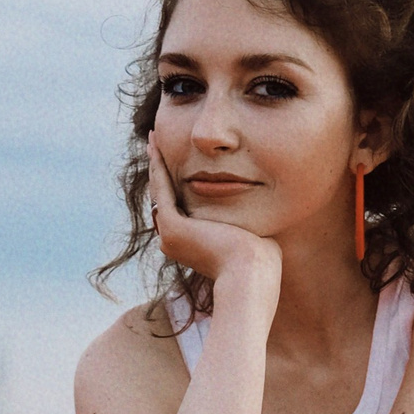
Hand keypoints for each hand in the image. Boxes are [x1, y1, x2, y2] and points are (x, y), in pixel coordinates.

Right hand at [147, 136, 280, 321]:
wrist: (251, 273)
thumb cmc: (260, 260)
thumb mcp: (249, 234)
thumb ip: (245, 222)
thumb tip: (257, 213)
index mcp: (190, 245)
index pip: (179, 207)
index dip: (177, 182)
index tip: (180, 161)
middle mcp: (173, 241)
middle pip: (165, 197)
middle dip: (161, 169)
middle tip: (156, 144)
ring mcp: (170, 235)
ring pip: (159, 191)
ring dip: (156, 163)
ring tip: (153, 139)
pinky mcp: (173, 227)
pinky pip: (162, 189)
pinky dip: (158, 167)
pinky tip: (157, 147)